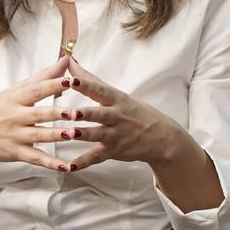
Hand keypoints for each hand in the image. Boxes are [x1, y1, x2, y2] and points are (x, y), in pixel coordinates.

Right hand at [0, 55, 75, 171]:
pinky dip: (51, 164)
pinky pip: (36, 158)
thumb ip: (43, 76)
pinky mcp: (16, 153)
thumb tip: (66, 59)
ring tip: (74, 134)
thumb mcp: (15, 90)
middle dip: (57, 113)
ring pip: (39, 136)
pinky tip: (67, 167)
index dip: (53, 85)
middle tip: (75, 112)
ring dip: (56, 136)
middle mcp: (16, 116)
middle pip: (39, 114)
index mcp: (16, 98)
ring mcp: (16, 136)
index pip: (36, 90)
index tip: (70, 81)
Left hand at [66, 61, 223, 211]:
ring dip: (82, 135)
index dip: (85, 85)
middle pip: (98, 114)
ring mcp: (116, 135)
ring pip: (97, 135)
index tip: (71, 79)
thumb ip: (91, 80)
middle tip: (69, 112)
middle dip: (84, 113)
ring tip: (68, 134)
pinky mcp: (114, 151)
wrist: (161, 137)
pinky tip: (69, 167)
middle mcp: (116, 116)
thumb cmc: (134, 111)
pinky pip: (97, 157)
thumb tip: (70, 62)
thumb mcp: (117, 94)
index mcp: (116, 99)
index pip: (99, 90)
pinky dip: (83, 162)